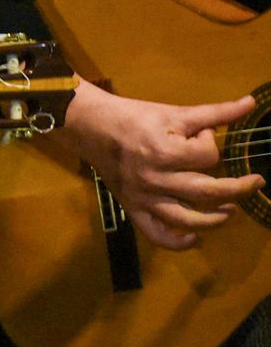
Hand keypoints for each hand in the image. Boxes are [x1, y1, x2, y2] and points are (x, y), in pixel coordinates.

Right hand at [54, 83, 262, 249]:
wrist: (91, 127)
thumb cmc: (134, 117)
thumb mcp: (175, 112)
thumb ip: (215, 113)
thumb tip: (250, 103)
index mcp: (165, 153)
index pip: (208, 156)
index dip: (211, 143)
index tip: (203, 134)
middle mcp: (156, 179)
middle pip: (208, 192)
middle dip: (238, 188)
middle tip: (256, 182)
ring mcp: (143, 197)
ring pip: (186, 219)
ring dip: (215, 220)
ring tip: (229, 211)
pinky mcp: (132, 208)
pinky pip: (156, 234)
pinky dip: (177, 242)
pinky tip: (194, 239)